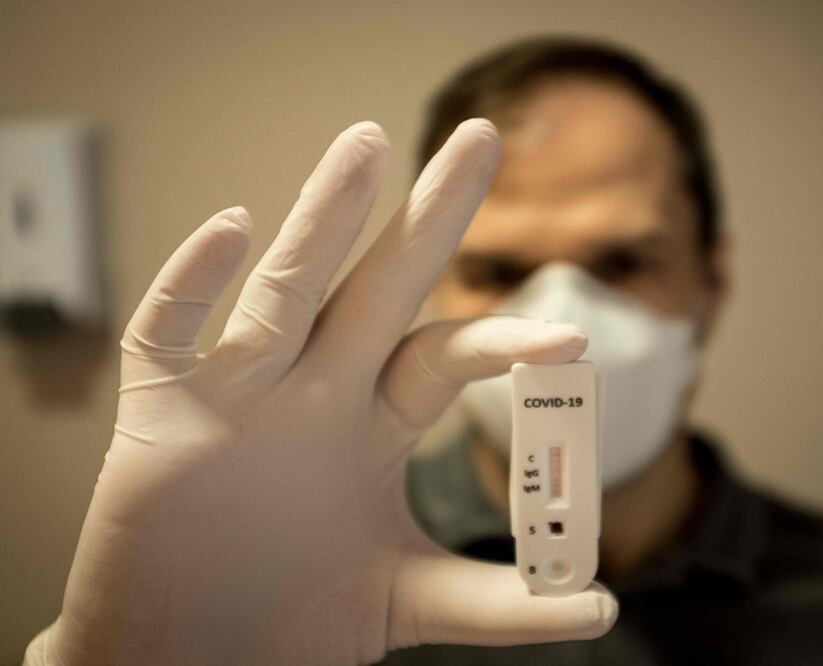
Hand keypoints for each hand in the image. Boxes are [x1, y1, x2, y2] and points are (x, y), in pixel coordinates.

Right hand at [36, 119, 616, 664]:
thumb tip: (599, 607)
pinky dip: (193, 279)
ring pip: (286, 288)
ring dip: (323, 218)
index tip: (567, 343)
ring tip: (367, 143)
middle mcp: (316, 392)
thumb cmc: (290, 616)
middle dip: (427, 217)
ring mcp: (239, 393)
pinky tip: (232, 227)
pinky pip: (168, 330)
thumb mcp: (406, 600)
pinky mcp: (161, 411)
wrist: (193, 656)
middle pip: (379, 286)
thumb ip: (497, 603)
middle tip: (481, 136)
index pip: (444, 357)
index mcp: (374, 424)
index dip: (500, 342)